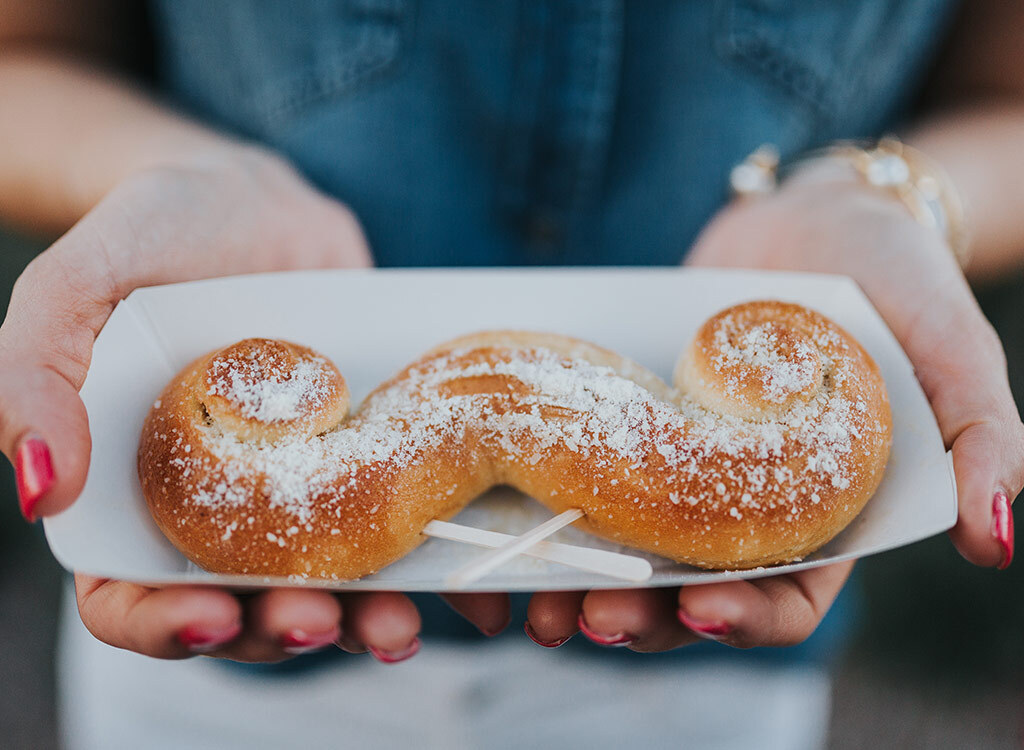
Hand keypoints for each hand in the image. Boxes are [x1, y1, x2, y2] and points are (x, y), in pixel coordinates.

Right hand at [2, 145, 508, 660]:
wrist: (261, 203)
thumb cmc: (155, 234)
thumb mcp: (80, 282)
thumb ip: (38, 371)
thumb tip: (42, 487)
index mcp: (136, 495)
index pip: (128, 597)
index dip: (163, 627)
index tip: (213, 618)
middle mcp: (221, 510)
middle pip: (245, 606)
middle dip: (283, 629)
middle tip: (326, 621)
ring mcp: (302, 491)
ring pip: (331, 584)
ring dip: (366, 618)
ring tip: (401, 624)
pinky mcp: (370, 463)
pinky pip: (403, 529)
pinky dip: (439, 566)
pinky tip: (476, 586)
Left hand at [525, 166, 1023, 651]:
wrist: (812, 211)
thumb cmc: (898, 280)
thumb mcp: (953, 348)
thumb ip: (980, 437)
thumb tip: (993, 539)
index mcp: (824, 512)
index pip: (790, 597)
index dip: (747, 618)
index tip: (702, 611)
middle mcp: (747, 503)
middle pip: (692, 586)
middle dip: (645, 612)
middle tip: (593, 615)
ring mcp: (684, 465)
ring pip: (630, 546)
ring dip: (586, 578)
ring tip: (537, 595)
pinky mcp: (635, 421)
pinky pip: (593, 472)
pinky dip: (557, 500)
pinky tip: (512, 511)